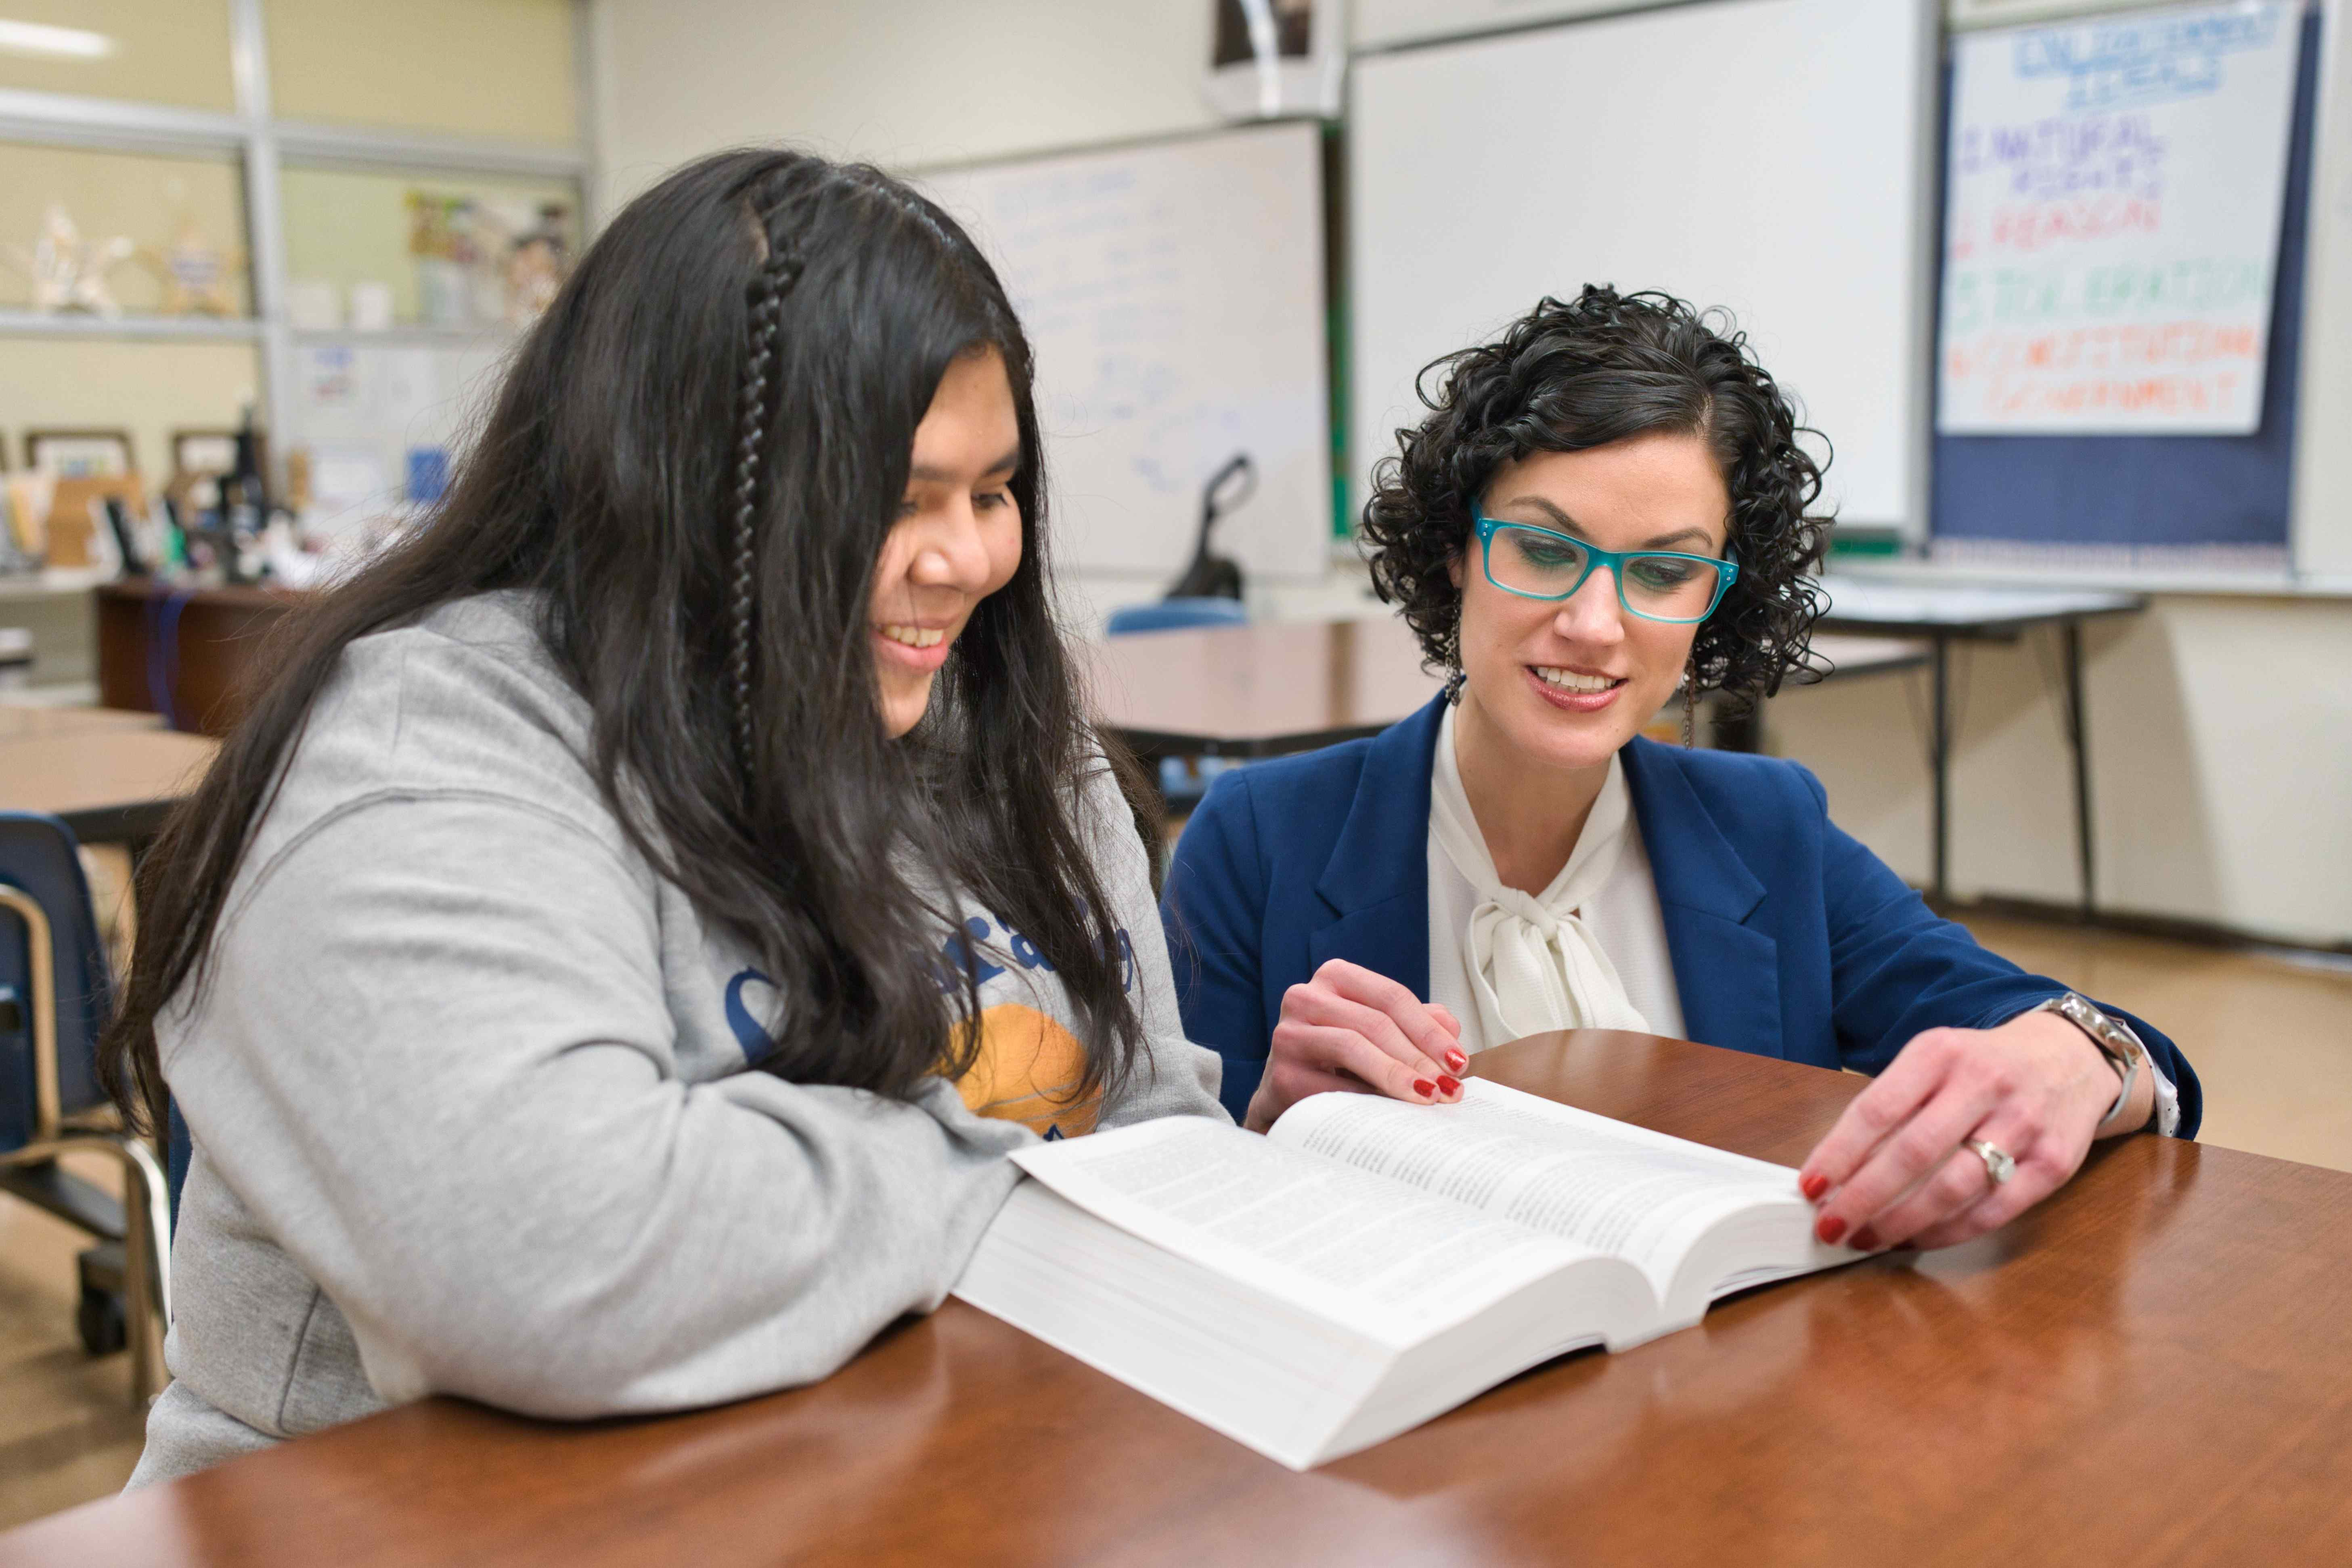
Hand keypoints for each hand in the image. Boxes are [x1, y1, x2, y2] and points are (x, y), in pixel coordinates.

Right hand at [1244, 959, 1465, 1131]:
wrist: (1288, 1092)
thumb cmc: (1340, 1058)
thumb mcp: (1380, 1032)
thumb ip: (1417, 1024)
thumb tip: (1451, 1029)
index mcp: (1335, 977)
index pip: (1392, 997)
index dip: (1429, 1031)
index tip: (1458, 1062)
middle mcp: (1305, 996)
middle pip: (1376, 1022)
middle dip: (1419, 1057)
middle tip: (1448, 1087)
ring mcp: (1289, 1034)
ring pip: (1353, 1047)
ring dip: (1397, 1075)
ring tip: (1427, 1097)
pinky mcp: (1282, 1074)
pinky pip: (1332, 1086)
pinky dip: (1367, 1100)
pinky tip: (1391, 1112)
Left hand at [1797, 1010, 2134, 1252]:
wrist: (2071, 1058)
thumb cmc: (1982, 1066)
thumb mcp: (1933, 1061)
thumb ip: (1891, 1105)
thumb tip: (1836, 1169)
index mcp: (1940, 1053)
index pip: (1877, 1109)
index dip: (1839, 1153)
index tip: (1810, 1187)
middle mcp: (1984, 1084)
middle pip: (1913, 1153)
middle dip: (1864, 1198)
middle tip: (1830, 1226)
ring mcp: (2024, 1124)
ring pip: (1954, 1188)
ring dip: (1902, 1222)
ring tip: (1867, 1238)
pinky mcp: (2054, 1163)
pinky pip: (1993, 1211)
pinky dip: (1948, 1232)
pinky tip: (1916, 1239)